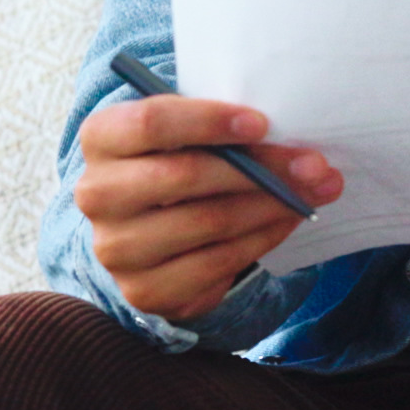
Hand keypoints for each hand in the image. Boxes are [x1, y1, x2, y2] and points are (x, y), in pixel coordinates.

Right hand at [75, 94, 342, 325]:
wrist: (149, 230)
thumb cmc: (178, 162)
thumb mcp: (190, 135)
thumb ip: (230, 133)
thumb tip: (305, 159)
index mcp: (102, 137)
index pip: (150, 122)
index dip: (209, 121)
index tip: (262, 123)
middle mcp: (97, 193)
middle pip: (184, 175)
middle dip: (260, 169)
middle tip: (312, 165)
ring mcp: (116, 247)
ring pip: (207, 222)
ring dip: (270, 207)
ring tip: (308, 194)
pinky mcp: (142, 289)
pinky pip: (215, 263)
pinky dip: (260, 240)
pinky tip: (284, 222)